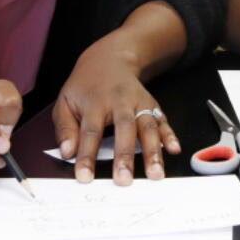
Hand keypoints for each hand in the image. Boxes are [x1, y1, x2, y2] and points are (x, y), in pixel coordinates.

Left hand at [53, 41, 180, 185]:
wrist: (109, 59)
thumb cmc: (85, 86)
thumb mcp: (65, 101)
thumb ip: (65, 128)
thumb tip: (67, 153)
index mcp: (95, 101)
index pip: (90, 131)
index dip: (86, 155)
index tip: (84, 176)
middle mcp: (120, 101)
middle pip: (124, 129)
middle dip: (125, 156)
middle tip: (124, 180)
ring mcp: (139, 103)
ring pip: (148, 127)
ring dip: (153, 151)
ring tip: (155, 173)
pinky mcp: (152, 105)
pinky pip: (163, 121)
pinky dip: (170, 135)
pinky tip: (174, 149)